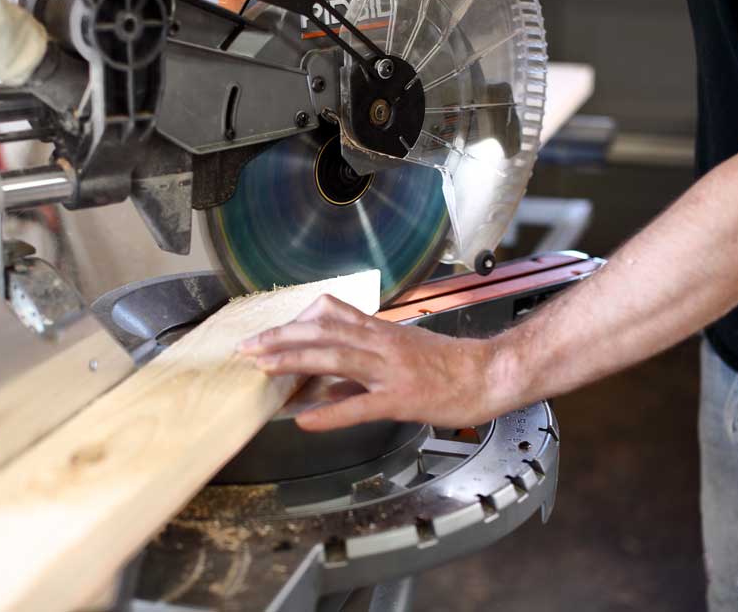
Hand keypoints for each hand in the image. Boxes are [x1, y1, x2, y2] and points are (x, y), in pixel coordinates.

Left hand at [238, 294, 523, 431]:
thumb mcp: (400, 354)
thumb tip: (322, 387)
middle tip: (248, 347)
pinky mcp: (402, 398)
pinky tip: (306, 420)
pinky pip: (360, 405)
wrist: (489, 374)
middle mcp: (381, 344)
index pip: (328, 317)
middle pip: (322, 332)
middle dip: (281, 338)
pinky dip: (330, 412)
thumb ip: (360, 367)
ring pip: (335, 358)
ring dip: (295, 360)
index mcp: (379, 332)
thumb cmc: (448, 365)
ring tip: (263, 368)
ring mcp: (391, 370)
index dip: (293, 323)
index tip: (266, 334)